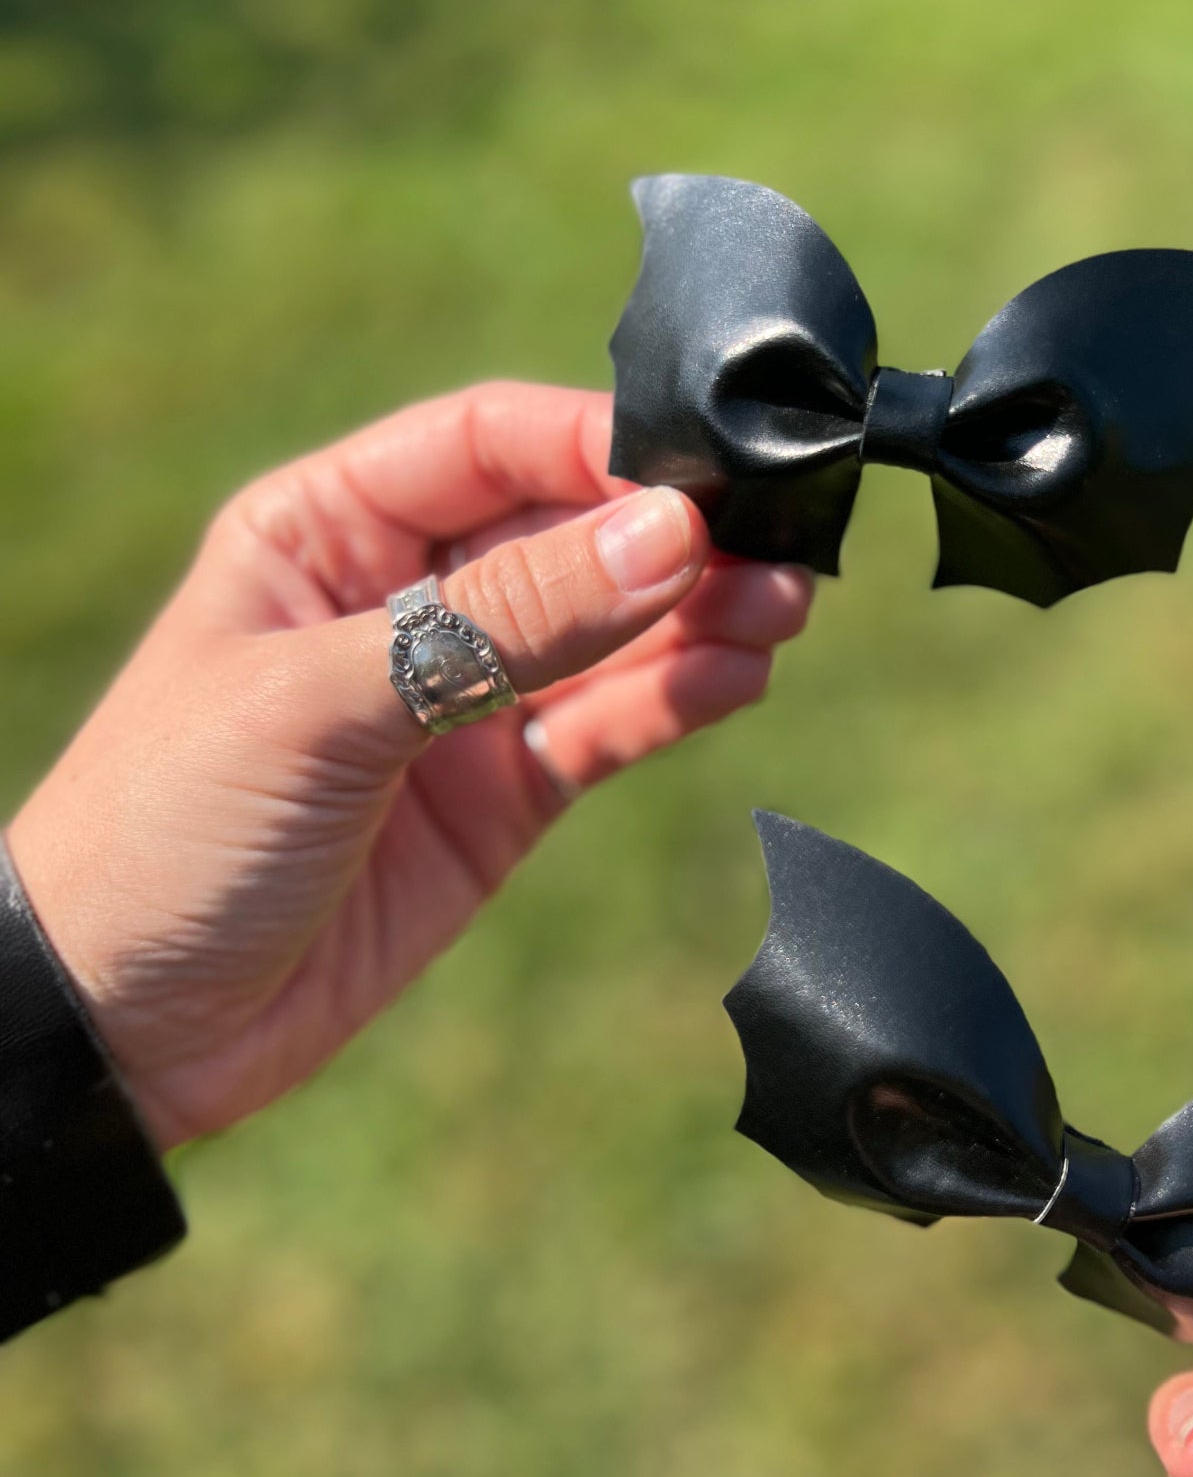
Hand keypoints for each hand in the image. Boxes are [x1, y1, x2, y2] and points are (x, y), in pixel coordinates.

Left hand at [5, 382, 810, 1150]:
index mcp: (328, 531)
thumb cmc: (171, 828)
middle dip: (669, 537)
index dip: (595, 447)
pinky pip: (606, 727)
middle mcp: (405, 601)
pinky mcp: (503, 795)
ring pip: (606, 633)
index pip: (487, 445)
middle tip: (776, 545)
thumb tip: (669, 535)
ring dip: (696, 615)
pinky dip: (675, 699)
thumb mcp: (329, 701)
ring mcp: (462, 701)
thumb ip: (507, 621)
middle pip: (567, 535)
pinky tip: (741, 675)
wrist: (126, 1031)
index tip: (696, 473)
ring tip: (783, 607)